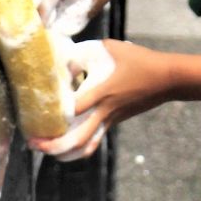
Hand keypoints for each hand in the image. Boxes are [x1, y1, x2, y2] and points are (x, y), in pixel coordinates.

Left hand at [30, 37, 171, 158]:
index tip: (35, 115)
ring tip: (46, 151)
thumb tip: (59, 61)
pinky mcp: (113, 123)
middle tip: (33, 143)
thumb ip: (81, 54)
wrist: (166, 79)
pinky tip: (66, 150)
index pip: (74, 108)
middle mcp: (103, 110)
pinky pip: (94, 141)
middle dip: (54, 145)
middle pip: (76, 137)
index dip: (55, 115)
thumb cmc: (138, 60)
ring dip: (64, 152)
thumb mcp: (108, 48)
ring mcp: (109, 120)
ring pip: (85, 145)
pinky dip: (79, 149)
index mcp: (101, 91)